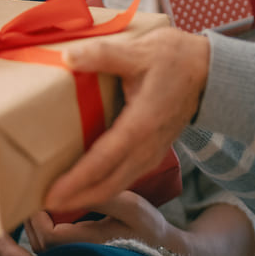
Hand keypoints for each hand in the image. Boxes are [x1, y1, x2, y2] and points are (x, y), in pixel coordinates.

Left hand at [26, 192, 183, 254]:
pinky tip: (46, 217)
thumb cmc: (148, 228)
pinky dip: (45, 234)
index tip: (38, 194)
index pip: (48, 236)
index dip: (37, 216)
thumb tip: (73, 186)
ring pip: (45, 249)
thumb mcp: (130, 205)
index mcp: (90, 245)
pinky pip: (54, 250)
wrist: (164, 249)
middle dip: (32, 219)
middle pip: (40, 244)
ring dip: (37, 226)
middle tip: (31, 194)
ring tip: (37, 203)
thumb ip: (103, 198)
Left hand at [43, 28, 208, 213]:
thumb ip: (102, 54)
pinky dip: (105, 186)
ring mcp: (153, 151)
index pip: (104, 160)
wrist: (209, 71)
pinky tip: (87, 184)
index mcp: (141, 124)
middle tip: (44, 204)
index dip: (77, 181)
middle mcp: (148, 146)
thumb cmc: (175, 58)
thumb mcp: (138, 50)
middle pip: (110, 183)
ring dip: (90, 195)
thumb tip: (67, 57)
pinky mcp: (154, 151)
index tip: (52, 194)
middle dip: (77, 198)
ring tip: (60, 200)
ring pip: (119, 184)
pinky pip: (127, 176)